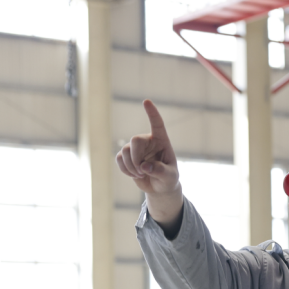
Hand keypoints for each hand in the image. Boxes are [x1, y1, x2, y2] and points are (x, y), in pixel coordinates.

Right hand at [116, 99, 182, 227]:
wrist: (160, 187)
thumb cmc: (169, 179)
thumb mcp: (170, 177)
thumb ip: (160, 171)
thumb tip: (144, 166)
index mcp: (162, 141)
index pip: (157, 124)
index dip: (152, 113)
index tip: (146, 101)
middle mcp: (148, 141)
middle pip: (135, 140)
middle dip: (135, 157)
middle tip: (141, 171)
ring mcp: (135, 148)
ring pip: (125, 150)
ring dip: (130, 166)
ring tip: (140, 174)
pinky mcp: (126, 156)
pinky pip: (118, 158)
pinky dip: (124, 169)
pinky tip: (133, 175)